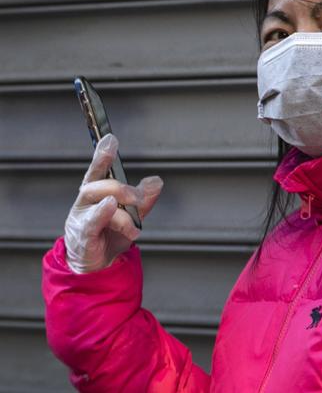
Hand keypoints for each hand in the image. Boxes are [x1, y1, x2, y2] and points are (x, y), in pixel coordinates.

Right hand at [64, 133, 163, 273]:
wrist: (99, 266)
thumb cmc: (110, 235)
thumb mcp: (132, 216)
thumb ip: (144, 199)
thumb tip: (156, 181)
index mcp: (97, 192)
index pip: (98, 169)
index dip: (102, 154)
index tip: (111, 138)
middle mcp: (86, 201)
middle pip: (100, 184)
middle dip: (122, 188)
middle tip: (139, 198)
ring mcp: (81, 217)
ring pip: (99, 201)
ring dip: (120, 208)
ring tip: (134, 223)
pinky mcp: (82, 235)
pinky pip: (91, 221)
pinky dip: (101, 213)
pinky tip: (110, 207)